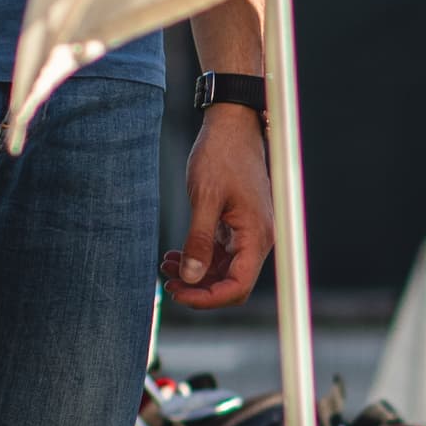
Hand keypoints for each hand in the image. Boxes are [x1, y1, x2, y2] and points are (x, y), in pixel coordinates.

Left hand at [161, 104, 273, 310]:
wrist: (232, 127)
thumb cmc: (221, 156)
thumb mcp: (204, 198)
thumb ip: (199, 241)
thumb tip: (191, 276)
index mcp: (256, 235)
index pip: (238, 286)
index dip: (208, 298)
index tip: (179, 293)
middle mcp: (258, 239)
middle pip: (232, 283)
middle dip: (200, 288)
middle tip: (168, 283)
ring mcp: (249, 233)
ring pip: (226, 271)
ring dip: (197, 274)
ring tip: (167, 266)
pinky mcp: (238, 225)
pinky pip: (222, 254)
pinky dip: (201, 258)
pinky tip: (177, 253)